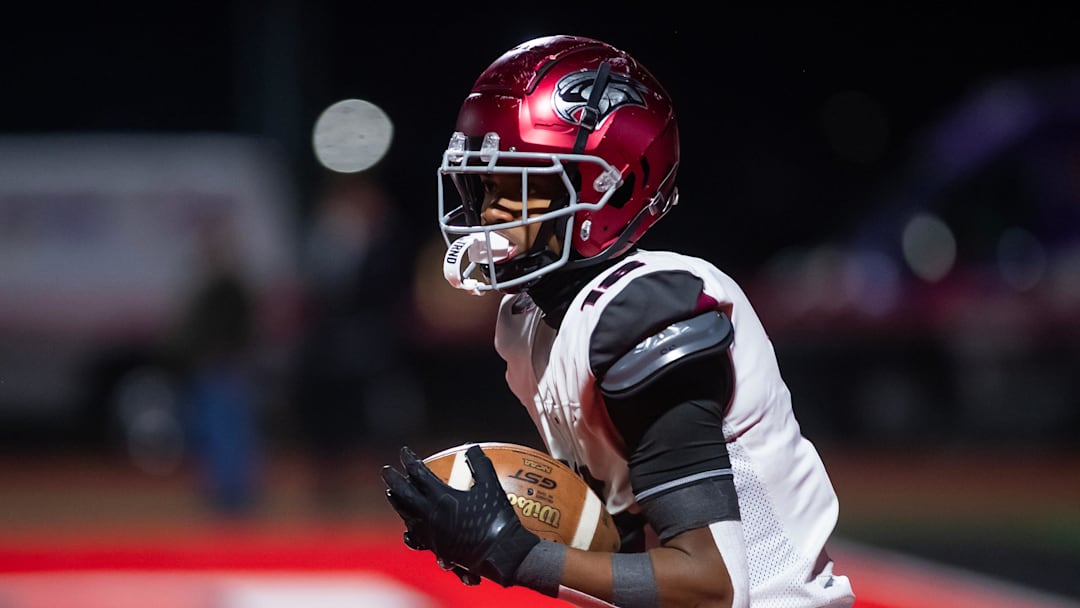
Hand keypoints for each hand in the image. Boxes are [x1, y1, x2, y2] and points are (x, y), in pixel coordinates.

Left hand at [381, 445, 540, 585]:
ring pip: (407, 515)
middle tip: (386, 471)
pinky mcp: (436, 549)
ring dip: (397, 502)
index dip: (410, 460)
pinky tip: (409, 530)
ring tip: (391, 494)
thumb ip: (480, 464)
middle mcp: (430, 516)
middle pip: (404, 494)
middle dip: (393, 480)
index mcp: (441, 498)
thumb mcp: (491, 486)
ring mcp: (431, 534)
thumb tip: (472, 448)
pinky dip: (410, 529)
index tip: (404, 452)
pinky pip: (416, 538)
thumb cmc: (497, 519)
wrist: (501, 555)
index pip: (418, 474)